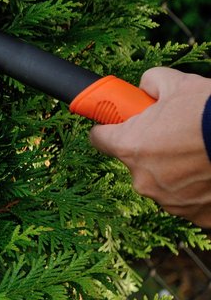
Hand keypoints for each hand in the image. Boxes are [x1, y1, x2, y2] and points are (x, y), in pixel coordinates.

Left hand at [90, 67, 210, 227]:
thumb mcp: (178, 83)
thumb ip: (152, 83)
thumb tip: (146, 88)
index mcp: (129, 147)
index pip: (99, 138)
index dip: (110, 128)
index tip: (118, 123)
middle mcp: (143, 180)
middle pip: (135, 162)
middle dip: (152, 149)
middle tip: (178, 135)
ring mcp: (170, 201)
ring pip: (163, 183)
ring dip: (177, 171)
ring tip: (201, 152)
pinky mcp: (197, 216)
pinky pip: (190, 201)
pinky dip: (198, 189)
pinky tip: (210, 171)